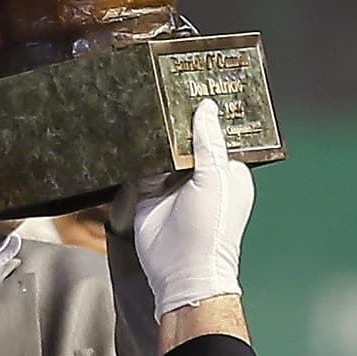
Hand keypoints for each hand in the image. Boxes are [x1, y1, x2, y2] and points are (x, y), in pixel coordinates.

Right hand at [130, 99, 253, 317]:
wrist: (182, 271)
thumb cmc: (211, 229)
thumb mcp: (216, 178)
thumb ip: (209, 142)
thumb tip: (207, 108)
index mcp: (226, 170)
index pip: (216, 133)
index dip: (206, 113)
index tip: (194, 85)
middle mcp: (200, 175)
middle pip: (186, 138)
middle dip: (176, 120)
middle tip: (163, 84)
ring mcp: (172, 184)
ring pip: (162, 149)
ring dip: (154, 134)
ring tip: (143, 98)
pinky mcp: (148, 193)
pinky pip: (140, 166)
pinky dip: (136, 153)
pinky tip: (130, 130)